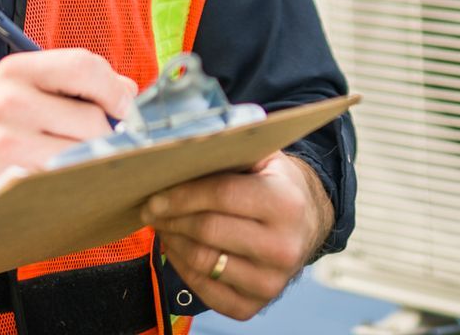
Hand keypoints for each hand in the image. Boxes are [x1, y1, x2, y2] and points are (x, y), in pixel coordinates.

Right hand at [0, 49, 136, 209]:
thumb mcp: (20, 95)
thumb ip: (72, 87)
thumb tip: (130, 91)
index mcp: (16, 71)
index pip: (83, 65)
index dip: (114, 88)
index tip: (124, 107)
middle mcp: (9, 100)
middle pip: (92, 117)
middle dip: (106, 137)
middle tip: (97, 148)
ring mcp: (6, 142)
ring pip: (84, 153)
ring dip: (93, 164)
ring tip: (77, 167)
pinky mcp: (8, 180)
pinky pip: (67, 182)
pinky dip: (77, 185)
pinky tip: (67, 185)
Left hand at [142, 151, 332, 321]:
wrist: (308, 225)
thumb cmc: (277, 186)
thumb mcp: (265, 160)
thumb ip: (230, 154)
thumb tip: (178, 155)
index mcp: (286, 203)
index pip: (221, 195)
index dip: (182, 195)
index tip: (155, 195)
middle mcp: (283, 247)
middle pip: (207, 231)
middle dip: (171, 218)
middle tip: (151, 209)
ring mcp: (270, 282)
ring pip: (202, 262)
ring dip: (173, 242)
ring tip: (163, 225)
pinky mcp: (253, 306)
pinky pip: (203, 290)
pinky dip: (182, 268)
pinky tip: (177, 249)